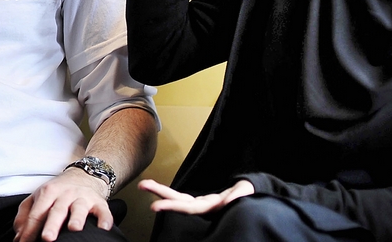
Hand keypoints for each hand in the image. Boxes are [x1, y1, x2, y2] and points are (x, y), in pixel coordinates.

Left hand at [13, 167, 112, 241]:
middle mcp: (65, 194)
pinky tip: (103, 228)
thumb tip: (19, 236)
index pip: (36, 214)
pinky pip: (103, 211)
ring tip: (74, 229)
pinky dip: (104, 219)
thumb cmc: (57, 192)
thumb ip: (25, 216)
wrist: (83, 176)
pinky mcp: (99, 202)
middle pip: (57, 210)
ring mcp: (82, 198)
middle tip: (47, 238)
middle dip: (52, 225)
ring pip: (79, 208)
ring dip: (77, 218)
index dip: (29, 230)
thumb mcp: (38, 198)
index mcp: (47, 193)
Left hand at [138, 178, 253, 214]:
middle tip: (141, 185)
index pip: (187, 208)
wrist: (250, 198)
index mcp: (210, 207)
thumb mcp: (245, 193)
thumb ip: (238, 196)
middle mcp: (202, 207)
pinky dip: (170, 194)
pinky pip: (181, 198)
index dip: (171, 206)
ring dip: (160, 191)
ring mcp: (200, 204)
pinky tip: (157, 189)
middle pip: (177, 200)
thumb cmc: (248, 195)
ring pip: (177, 198)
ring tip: (144, 184)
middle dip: (159, 193)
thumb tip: (230, 199)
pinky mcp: (201, 201)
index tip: (155, 205)